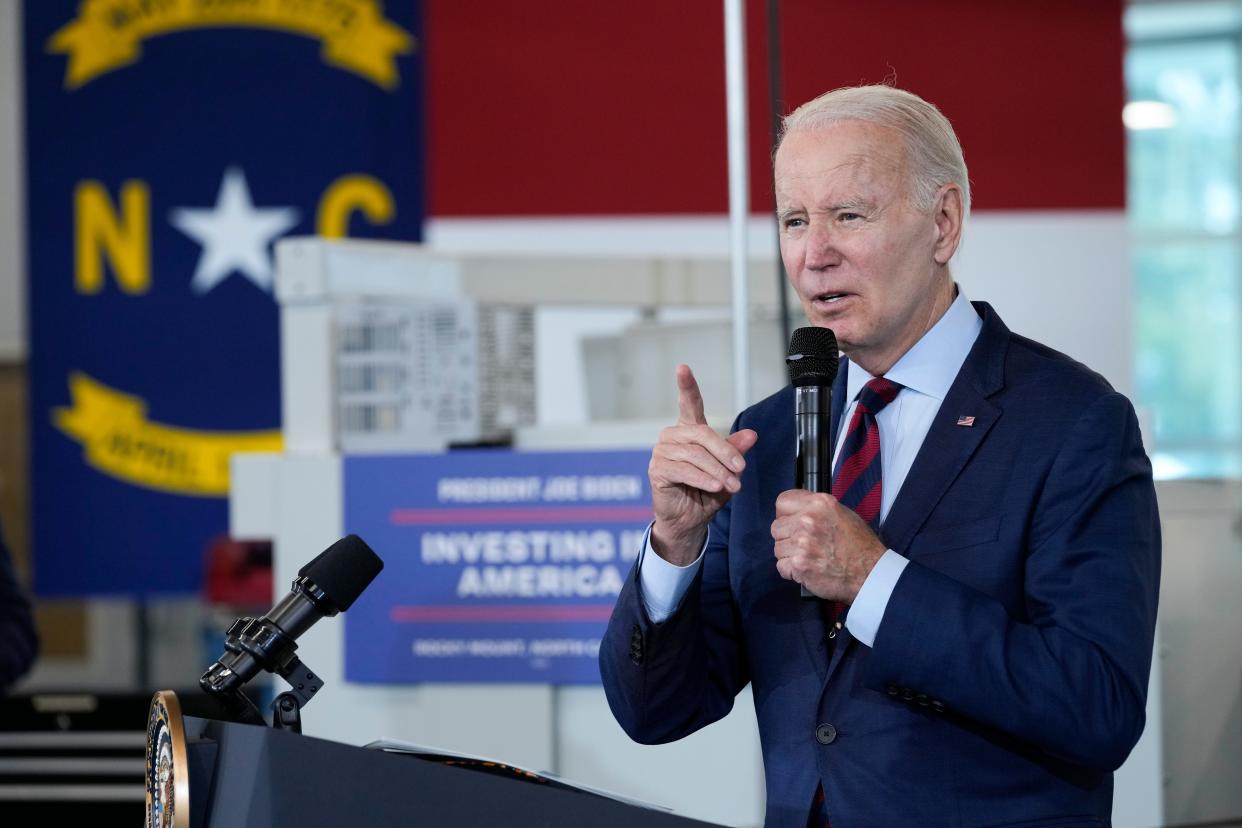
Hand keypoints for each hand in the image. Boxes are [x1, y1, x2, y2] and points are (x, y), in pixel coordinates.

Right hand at [648, 365, 757, 565]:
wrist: (689, 521)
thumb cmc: (705, 492)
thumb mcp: (727, 470)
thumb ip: (735, 451)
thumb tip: (751, 435)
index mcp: (689, 431)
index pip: (689, 404)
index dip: (686, 385)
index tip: (683, 367)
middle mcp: (672, 437)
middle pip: (702, 434)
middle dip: (725, 452)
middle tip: (741, 470)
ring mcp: (662, 452)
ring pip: (695, 455)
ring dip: (717, 470)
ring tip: (732, 485)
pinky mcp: (657, 470)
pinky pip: (684, 470)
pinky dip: (702, 478)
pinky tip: (714, 486)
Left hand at [770, 490, 885, 601]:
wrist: (870, 573)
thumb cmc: (860, 546)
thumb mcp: (842, 513)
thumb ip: (817, 510)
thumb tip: (799, 511)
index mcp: (819, 504)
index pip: (782, 502)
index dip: (785, 514)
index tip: (790, 521)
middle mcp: (807, 520)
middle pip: (776, 527)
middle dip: (787, 536)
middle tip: (802, 544)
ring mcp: (801, 543)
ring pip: (778, 547)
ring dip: (789, 554)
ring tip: (808, 557)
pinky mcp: (798, 564)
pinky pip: (781, 566)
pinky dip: (791, 571)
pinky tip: (807, 569)